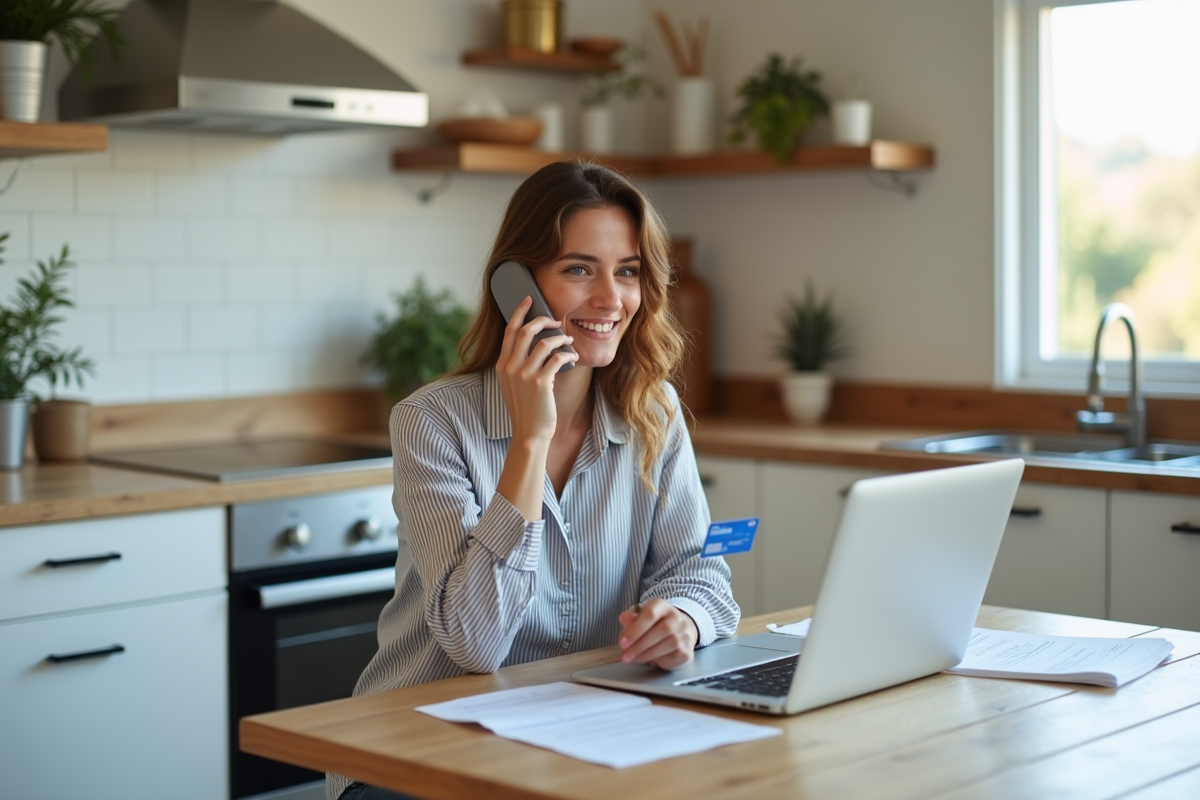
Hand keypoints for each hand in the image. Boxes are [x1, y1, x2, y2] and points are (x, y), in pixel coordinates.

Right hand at [495, 296, 577, 443]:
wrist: (529, 433)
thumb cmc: (526, 409)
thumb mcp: (513, 385)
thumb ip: (517, 365)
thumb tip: (536, 344)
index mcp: (502, 365)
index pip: (509, 331)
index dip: (519, 312)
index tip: (529, 299)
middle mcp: (510, 367)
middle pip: (525, 331)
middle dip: (542, 320)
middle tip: (556, 320)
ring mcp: (524, 375)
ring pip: (544, 343)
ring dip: (560, 338)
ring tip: (568, 341)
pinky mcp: (540, 383)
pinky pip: (557, 359)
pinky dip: (567, 355)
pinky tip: (572, 358)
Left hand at [617, 599, 698, 669]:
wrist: (679, 630)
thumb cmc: (655, 623)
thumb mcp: (640, 615)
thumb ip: (630, 617)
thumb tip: (624, 619)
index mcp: (662, 606)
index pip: (650, 614)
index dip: (635, 629)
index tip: (622, 642)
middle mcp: (677, 618)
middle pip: (661, 630)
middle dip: (639, 645)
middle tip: (625, 655)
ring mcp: (684, 635)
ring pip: (668, 645)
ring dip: (646, 655)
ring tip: (632, 659)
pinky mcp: (686, 652)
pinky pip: (672, 658)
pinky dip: (658, 661)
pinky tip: (647, 660)